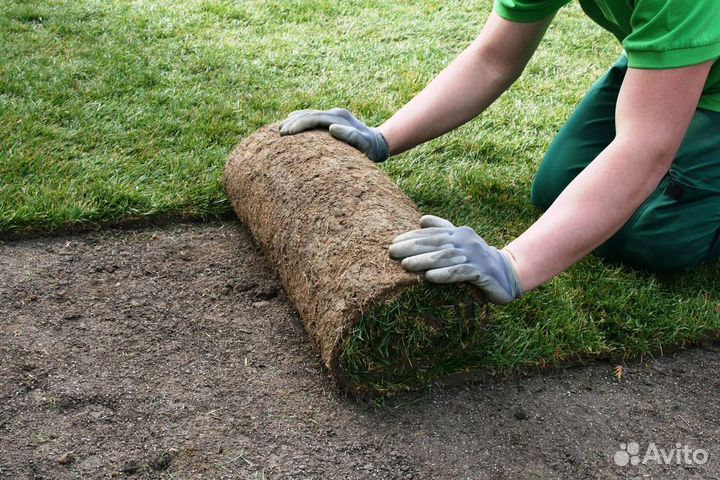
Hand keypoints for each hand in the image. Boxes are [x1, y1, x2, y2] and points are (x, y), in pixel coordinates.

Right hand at [279, 108, 388, 161]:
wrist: (379, 143)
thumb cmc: (370, 148)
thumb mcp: (364, 144)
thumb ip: (351, 137)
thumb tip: (332, 128)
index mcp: (339, 118)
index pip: (314, 118)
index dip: (299, 125)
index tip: (286, 133)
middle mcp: (335, 113)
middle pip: (309, 115)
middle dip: (293, 123)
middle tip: (279, 132)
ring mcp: (333, 115)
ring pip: (309, 114)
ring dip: (294, 120)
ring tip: (279, 128)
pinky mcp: (332, 119)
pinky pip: (313, 117)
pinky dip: (300, 119)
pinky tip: (290, 121)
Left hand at [389, 215, 522, 304]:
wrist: (507, 274)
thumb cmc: (476, 258)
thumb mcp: (460, 242)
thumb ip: (443, 230)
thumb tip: (422, 219)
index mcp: (459, 233)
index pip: (432, 233)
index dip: (412, 237)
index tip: (393, 243)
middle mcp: (467, 241)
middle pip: (436, 243)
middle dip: (412, 248)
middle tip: (392, 253)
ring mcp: (475, 256)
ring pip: (446, 257)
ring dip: (424, 261)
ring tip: (405, 265)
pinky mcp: (482, 273)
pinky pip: (461, 273)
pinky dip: (445, 274)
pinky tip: (430, 277)